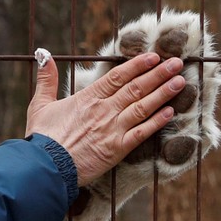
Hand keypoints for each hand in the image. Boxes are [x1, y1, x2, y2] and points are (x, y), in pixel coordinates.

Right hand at [25, 52, 185, 185]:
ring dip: (163, 93)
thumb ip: (46, 80)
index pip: (117, 77)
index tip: (154, 56)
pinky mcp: (117, 148)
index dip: (137, 65)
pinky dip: (157, 121)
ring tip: (180, 81)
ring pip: (143, 106)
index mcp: (87, 98)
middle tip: (177, 63)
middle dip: (158, 74)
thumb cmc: (41, 137)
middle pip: (136, 88)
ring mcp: (112, 129)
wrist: (46, 165)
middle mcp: (103, 110)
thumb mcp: (40, 104)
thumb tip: (43, 55)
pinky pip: (142, 132)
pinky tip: (171, 112)